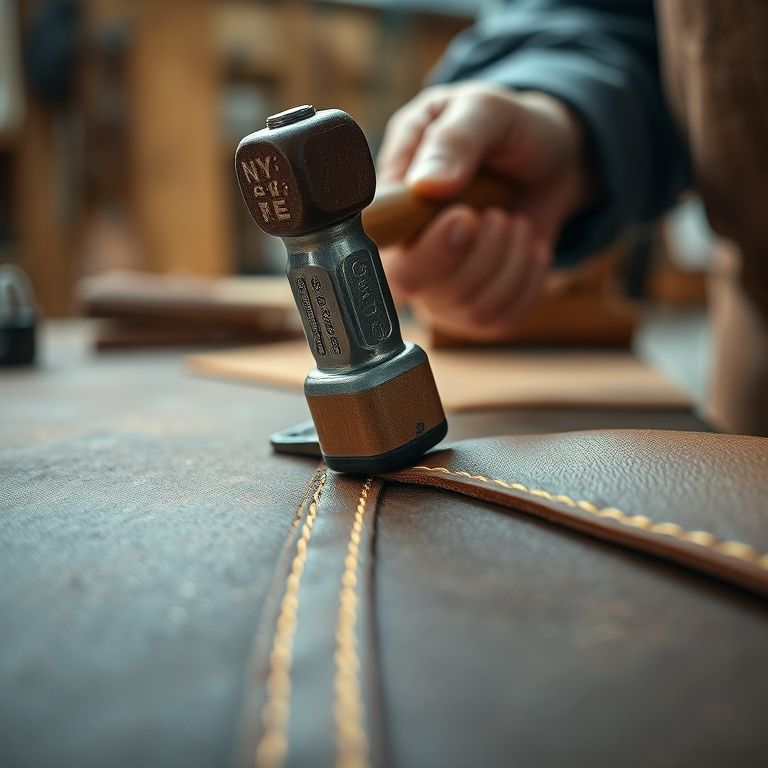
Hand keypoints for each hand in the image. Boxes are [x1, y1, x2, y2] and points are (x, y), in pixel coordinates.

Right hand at [377, 82, 592, 339]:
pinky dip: (526, 282)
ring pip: (463, 308)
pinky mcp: (475, 308)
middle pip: (415, 287)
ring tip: (513, 220)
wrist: (553, 158)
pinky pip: (496, 320)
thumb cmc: (507, 130)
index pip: (378, 250)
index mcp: (392, 202)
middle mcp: (408, 251)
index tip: (463, 218)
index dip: (422, 247)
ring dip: (505, 262)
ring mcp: (440, 286)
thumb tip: (425, 187)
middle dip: (471, 256)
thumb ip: (453, 141)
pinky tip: (527, 247)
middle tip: (497, 214)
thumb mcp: (483, 110)